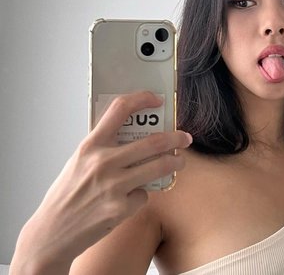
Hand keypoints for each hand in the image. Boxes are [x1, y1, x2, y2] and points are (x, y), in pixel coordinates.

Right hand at [10, 91, 191, 274]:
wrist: (51, 232)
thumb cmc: (67, 193)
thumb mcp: (79, 160)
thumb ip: (104, 146)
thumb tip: (134, 133)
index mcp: (90, 145)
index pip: (120, 109)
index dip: (142, 99)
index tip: (156, 99)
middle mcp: (103, 162)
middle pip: (153, 141)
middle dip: (176, 138)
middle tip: (185, 138)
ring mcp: (114, 185)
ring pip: (159, 166)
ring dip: (175, 162)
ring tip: (179, 162)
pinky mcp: (121, 207)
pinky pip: (144, 194)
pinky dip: (142, 195)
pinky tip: (129, 199)